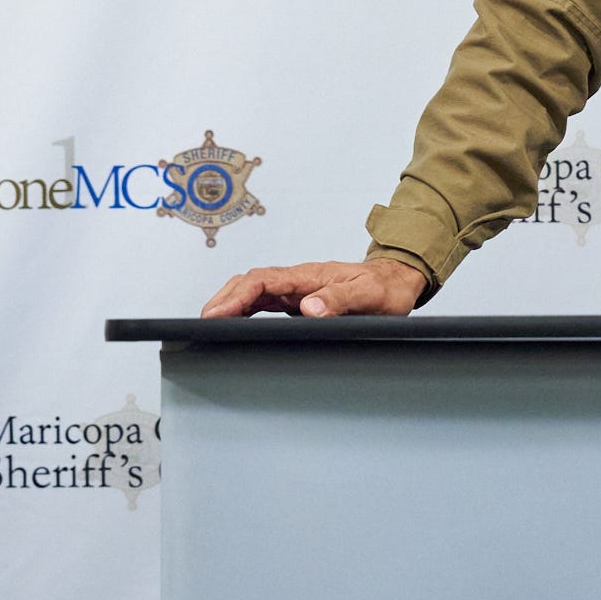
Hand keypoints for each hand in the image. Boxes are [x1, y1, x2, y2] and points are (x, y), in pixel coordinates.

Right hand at [200, 258, 428, 319]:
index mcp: (310, 275)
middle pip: (250, 282)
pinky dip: (245, 309)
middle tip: (201, 322)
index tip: (218, 313)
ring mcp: (298, 288)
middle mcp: (299, 279)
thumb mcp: (370, 295)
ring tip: (208, 324)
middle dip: (223, 298)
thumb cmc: (386, 288)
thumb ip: (341, 299)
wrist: (399, 280)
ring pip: (254, 290)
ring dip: (230, 303)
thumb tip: (309, 308)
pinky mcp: (300, 299)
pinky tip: (234, 323)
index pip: (263, 281)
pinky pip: (265, 301)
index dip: (237, 296)